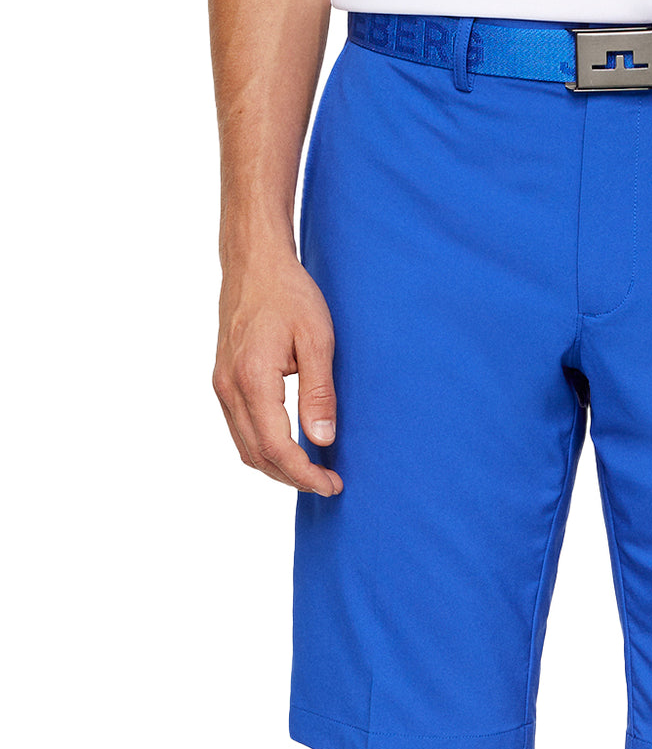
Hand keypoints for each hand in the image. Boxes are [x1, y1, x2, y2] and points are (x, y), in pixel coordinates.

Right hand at [213, 251, 342, 495]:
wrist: (253, 264)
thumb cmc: (289, 295)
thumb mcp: (318, 339)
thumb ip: (319, 392)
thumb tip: (322, 440)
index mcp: (252, 379)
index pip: (276, 446)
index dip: (305, 473)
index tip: (332, 484)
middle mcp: (228, 387)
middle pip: (257, 455)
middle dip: (293, 478)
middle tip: (329, 484)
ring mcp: (221, 385)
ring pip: (245, 447)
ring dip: (278, 467)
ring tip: (313, 472)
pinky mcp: (223, 381)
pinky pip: (240, 430)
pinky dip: (264, 448)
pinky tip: (291, 448)